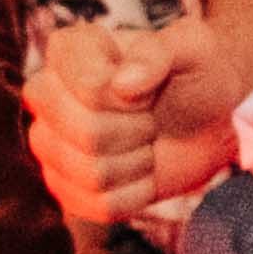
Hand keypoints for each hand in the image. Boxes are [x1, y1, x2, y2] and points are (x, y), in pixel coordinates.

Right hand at [28, 8, 246, 232]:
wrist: (206, 122)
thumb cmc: (195, 76)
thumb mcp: (192, 47)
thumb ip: (158, 52)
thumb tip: (123, 85)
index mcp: (70, 49)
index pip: (90, 88)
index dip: (131, 99)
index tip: (149, 89)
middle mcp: (46, 93)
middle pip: (86, 133)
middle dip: (137, 132)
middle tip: (150, 118)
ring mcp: (48, 142)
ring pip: (91, 174)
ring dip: (137, 163)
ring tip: (145, 142)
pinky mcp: (63, 185)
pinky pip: (98, 206)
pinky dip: (135, 194)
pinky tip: (140, 172)